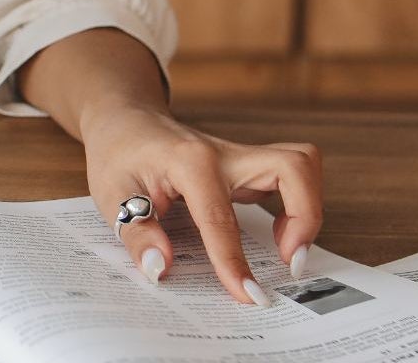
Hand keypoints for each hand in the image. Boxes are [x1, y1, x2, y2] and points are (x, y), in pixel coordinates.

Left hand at [81, 103, 321, 304]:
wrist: (125, 120)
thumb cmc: (118, 153)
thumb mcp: (111, 193)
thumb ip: (136, 231)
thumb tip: (160, 267)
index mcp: (191, 162)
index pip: (221, 219)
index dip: (235, 262)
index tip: (250, 297)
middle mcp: (225, 154)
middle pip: (294, 167)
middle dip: (306, 216)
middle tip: (289, 261)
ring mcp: (240, 157)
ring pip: (300, 166)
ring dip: (307, 209)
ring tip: (286, 251)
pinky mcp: (246, 167)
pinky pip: (286, 180)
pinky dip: (295, 207)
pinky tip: (274, 236)